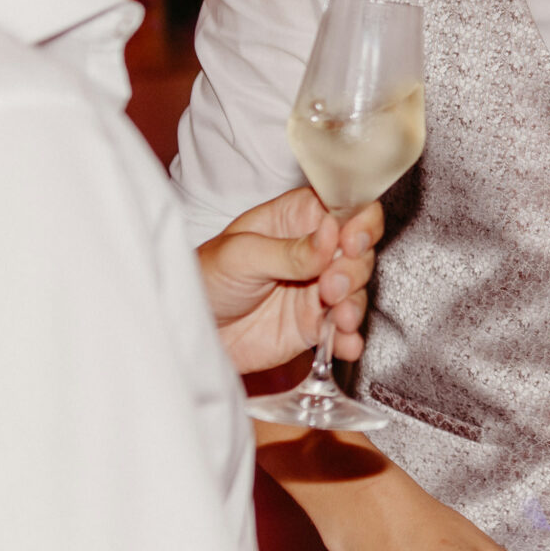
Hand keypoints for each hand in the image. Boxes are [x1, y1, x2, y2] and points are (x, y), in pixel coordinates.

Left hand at [196, 188, 382, 375]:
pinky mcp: (314, 323)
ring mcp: (317, 288)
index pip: (344, 208)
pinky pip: (342, 330)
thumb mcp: (241, 255)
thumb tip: (330, 233)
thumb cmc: (206, 277)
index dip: (358, 222)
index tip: (352, 241)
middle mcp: (314, 251)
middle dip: (353, 270)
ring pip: (356, 290)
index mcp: (296, 219)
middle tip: (331, 286)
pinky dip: (349, 338)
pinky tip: (345, 343)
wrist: (190, 328)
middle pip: (358, 251)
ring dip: (354, 304)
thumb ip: (289, 250)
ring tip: (339, 318)